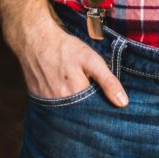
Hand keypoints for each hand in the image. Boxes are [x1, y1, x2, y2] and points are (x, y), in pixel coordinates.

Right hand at [13, 13, 128, 107]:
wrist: (36, 40)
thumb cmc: (65, 48)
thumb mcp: (91, 60)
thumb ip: (108, 81)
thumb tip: (123, 103)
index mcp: (77, 94)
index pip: (95, 113)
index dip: (102, 110)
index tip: (109, 108)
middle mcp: (61, 104)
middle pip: (81, 117)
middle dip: (89, 113)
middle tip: (93, 99)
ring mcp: (48, 105)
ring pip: (68, 116)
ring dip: (76, 112)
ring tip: (80, 98)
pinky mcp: (39, 102)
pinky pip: (54, 112)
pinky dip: (62, 109)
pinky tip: (66, 98)